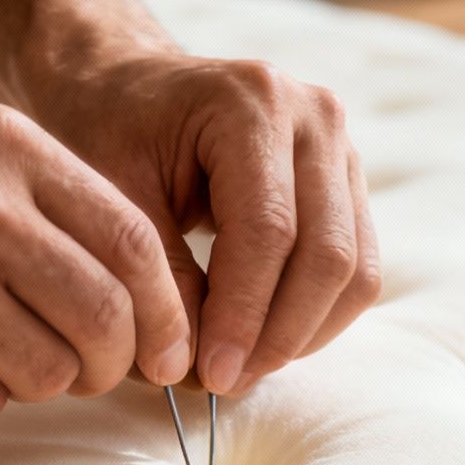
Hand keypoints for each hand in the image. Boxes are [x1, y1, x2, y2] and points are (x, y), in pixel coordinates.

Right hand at [0, 102, 191, 421]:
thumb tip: (149, 307)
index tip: (168, 350)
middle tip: (92, 373)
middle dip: (115, 363)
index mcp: (5, 148)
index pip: (134, 243)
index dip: (166, 311)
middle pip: (106, 318)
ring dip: (37, 381)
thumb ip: (48, 208)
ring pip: (50, 372)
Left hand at [26, 54, 381, 394]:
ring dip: (302, 333)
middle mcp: (313, 116)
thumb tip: (193, 369)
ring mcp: (341, 146)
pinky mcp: (347, 182)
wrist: (124, 82)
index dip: (244, 315)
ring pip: (354, 269)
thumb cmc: (106, 130)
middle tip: (224, 382)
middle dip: (278, 334)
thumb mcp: (112, 198)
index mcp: (251, 102)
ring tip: (241, 367)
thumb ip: (157, 280)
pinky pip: (357, 267)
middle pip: (327, 254)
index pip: (269, 231)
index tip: (209, 375)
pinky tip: (264, 340)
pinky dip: (316, 316)